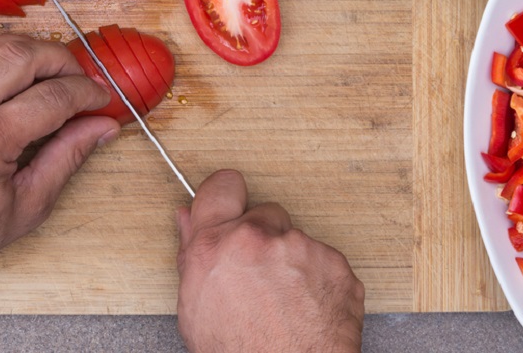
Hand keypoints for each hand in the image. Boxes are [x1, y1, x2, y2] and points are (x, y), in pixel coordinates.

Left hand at [0, 34, 120, 281]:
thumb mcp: (27, 205)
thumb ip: (67, 157)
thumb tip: (102, 127)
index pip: (52, 97)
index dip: (86, 93)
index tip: (101, 98)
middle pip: (21, 55)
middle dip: (61, 59)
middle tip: (80, 76)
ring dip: (26, 49)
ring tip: (49, 68)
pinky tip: (11, 75)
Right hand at [176, 170, 364, 352]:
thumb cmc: (238, 351)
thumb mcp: (195, 306)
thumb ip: (192, 253)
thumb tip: (186, 219)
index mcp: (215, 245)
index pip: (221, 187)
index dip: (227, 194)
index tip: (232, 200)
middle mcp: (257, 238)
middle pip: (265, 213)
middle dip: (263, 236)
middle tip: (259, 274)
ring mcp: (300, 248)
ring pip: (296, 239)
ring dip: (291, 260)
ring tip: (284, 301)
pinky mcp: (335, 264)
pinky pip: (323, 260)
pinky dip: (317, 279)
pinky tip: (305, 306)